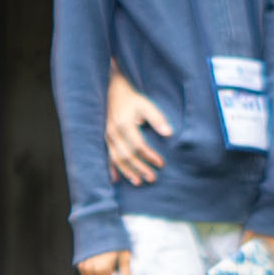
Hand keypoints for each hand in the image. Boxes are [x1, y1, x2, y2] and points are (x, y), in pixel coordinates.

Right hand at [100, 72, 166, 187]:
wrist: (112, 92)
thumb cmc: (131, 99)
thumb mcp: (146, 104)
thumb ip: (157, 118)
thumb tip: (169, 133)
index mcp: (124, 125)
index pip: (138, 146)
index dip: (149, 156)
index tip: (161, 164)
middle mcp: (113, 134)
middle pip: (127, 156)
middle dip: (140, 168)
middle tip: (152, 179)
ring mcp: (107, 138)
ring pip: (116, 159)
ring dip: (127, 171)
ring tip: (138, 182)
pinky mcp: (104, 139)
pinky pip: (106, 157)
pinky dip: (111, 169)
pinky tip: (115, 179)